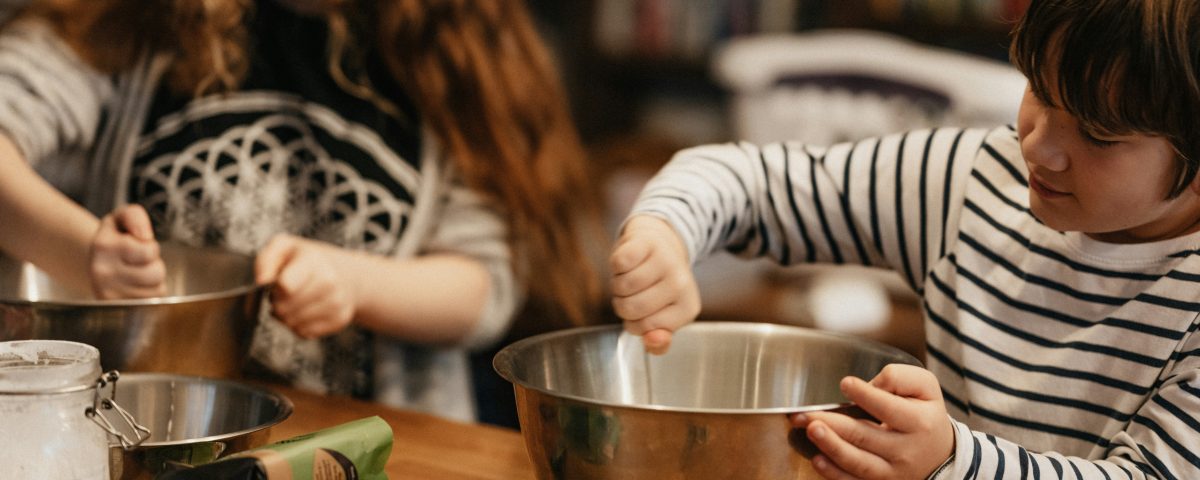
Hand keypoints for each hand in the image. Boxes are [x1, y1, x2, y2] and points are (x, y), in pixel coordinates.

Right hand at [89, 204, 165, 298]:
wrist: (97, 262)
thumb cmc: (116, 238)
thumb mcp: (121, 217)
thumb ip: (135, 216)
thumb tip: (145, 236)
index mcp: (103, 246)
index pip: (148, 251)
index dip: (150, 246)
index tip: (136, 244)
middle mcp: (102, 273)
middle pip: (156, 273)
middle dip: (154, 264)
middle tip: (139, 261)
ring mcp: (108, 295)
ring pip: (157, 289)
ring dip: (153, 280)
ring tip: (137, 273)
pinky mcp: (117, 310)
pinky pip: (152, 303)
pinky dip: (150, 294)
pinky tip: (136, 287)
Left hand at [255, 234, 356, 338]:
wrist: (345, 273)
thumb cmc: (308, 261)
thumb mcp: (284, 247)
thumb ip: (267, 260)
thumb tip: (261, 281)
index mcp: (314, 261)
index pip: (285, 286)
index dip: (274, 289)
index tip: (277, 283)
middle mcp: (330, 282)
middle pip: (285, 309)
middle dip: (277, 304)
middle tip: (283, 295)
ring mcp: (337, 302)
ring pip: (293, 324)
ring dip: (286, 317)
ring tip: (293, 303)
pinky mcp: (339, 320)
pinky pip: (305, 333)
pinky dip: (299, 326)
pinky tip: (303, 312)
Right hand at [608, 215, 699, 354]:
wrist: (659, 245)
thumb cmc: (658, 287)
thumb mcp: (663, 319)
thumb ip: (658, 342)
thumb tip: (651, 340)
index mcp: (688, 308)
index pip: (645, 328)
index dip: (634, 323)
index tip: (643, 311)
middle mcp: (681, 284)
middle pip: (631, 308)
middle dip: (622, 304)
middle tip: (633, 294)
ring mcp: (666, 261)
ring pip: (622, 286)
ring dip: (617, 285)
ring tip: (630, 277)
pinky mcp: (648, 242)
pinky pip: (618, 264)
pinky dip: (616, 266)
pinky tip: (628, 263)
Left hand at [791, 364, 953, 479]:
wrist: (939, 455)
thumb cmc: (925, 414)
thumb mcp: (926, 388)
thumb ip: (900, 378)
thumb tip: (871, 384)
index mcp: (919, 422)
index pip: (889, 408)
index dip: (866, 395)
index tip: (845, 383)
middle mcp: (905, 450)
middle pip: (865, 436)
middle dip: (833, 424)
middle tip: (806, 414)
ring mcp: (892, 472)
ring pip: (858, 462)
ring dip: (831, 447)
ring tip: (810, 430)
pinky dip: (834, 474)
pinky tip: (817, 460)